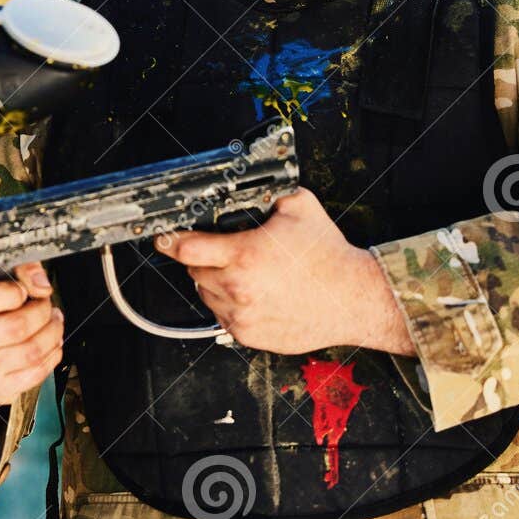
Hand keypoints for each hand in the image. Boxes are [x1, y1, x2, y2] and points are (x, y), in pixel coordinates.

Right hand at [0, 262, 61, 425]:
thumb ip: (12, 271)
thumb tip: (41, 280)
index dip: (14, 289)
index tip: (22, 288)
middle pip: (17, 326)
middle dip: (42, 309)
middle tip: (44, 301)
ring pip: (32, 350)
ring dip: (53, 330)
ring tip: (53, 318)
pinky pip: (37, 372)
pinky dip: (52, 352)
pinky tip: (50, 341)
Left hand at [152, 186, 416, 356]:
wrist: (354, 299)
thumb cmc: (329, 257)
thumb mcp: (299, 207)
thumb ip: (269, 191)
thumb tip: (254, 182)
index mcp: (244, 256)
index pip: (186, 248)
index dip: (171, 240)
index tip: (164, 238)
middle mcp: (237, 289)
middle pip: (194, 271)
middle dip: (203, 258)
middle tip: (225, 251)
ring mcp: (241, 316)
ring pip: (206, 295)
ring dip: (214, 282)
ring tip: (244, 273)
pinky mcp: (249, 336)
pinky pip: (222, 317)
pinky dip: (230, 305)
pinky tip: (253, 293)